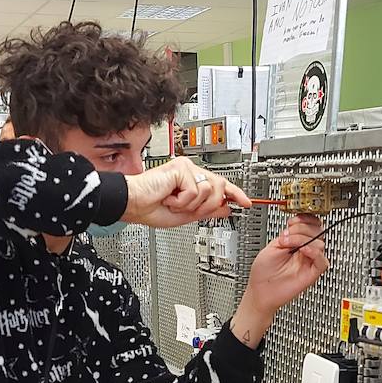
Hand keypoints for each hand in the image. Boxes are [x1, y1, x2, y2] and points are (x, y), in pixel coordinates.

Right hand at [123, 157, 250, 228]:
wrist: (134, 205)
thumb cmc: (152, 208)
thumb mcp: (187, 214)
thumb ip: (207, 210)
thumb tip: (227, 208)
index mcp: (193, 181)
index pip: (220, 185)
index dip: (236, 194)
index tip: (247, 203)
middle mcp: (191, 172)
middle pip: (219, 188)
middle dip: (206, 205)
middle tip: (187, 209)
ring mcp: (186, 168)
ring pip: (209, 190)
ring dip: (191, 204)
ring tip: (174, 202)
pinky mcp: (181, 168)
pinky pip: (195, 190)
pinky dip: (182, 200)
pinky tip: (169, 197)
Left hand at [239, 215, 328, 317]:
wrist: (260, 291)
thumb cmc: (263, 272)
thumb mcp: (272, 246)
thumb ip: (287, 236)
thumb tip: (297, 229)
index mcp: (296, 242)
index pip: (310, 225)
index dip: (305, 219)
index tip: (294, 220)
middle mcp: (305, 250)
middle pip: (317, 231)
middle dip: (301, 228)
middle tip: (287, 235)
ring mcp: (309, 261)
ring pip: (320, 243)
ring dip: (302, 239)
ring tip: (288, 244)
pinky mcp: (312, 273)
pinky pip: (322, 261)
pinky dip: (314, 253)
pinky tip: (302, 251)